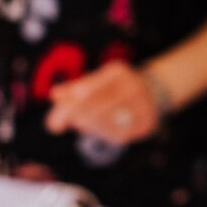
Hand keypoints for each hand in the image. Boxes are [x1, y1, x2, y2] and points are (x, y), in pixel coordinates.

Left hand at [44, 61, 161, 144]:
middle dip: (74, 117)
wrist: (154, 90)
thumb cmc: (115, 87)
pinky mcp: (148, 123)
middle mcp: (133, 86)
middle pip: (96, 107)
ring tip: (77, 124)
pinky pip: (120, 134)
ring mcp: (143, 105)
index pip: (88, 90)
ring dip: (87, 126)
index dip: (68, 106)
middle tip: (55, 125)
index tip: (52, 120)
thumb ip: (74, 88)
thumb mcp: (96, 81)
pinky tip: (96, 130)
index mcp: (118, 72)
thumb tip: (54, 94)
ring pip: (107, 122)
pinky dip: (104, 133)